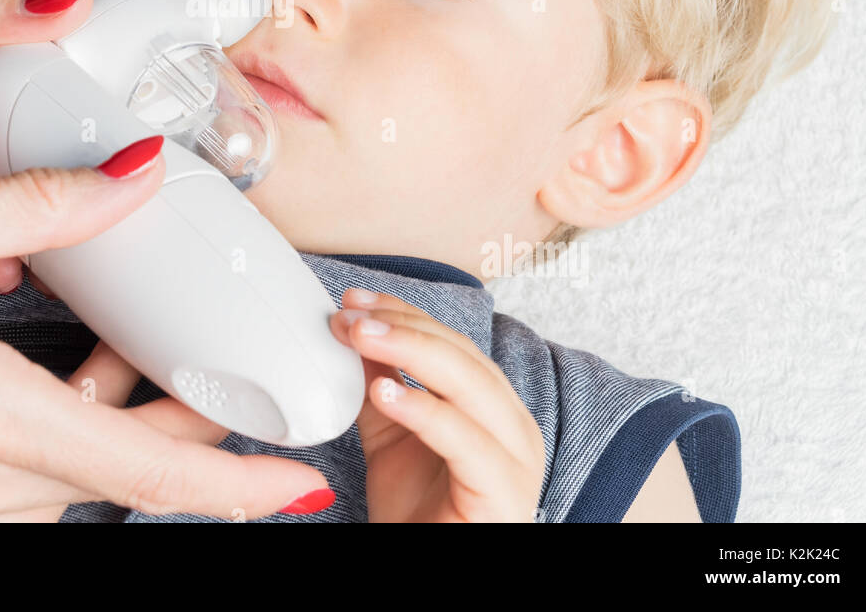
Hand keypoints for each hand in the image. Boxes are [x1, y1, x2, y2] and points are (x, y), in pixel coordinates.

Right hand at [0, 163, 329, 521]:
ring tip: (123, 353)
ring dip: (109, 428)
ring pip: (63, 483)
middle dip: (177, 432)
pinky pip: (7, 489)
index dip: (235, 485)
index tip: (299, 482)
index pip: (143, 473)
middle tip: (209, 372)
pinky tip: (51, 376)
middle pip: (113, 476)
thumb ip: (44, 207)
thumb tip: (134, 172)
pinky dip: (49, 439)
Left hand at [332, 288, 545, 522]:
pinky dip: (425, 411)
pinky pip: (466, 442)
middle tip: (350, 315)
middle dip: (402, 326)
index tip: (353, 299)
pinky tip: (383, 393)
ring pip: (471, 386)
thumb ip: (378, 380)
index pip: (451, 341)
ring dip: (411, 352)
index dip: (403, 314)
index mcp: (491, 405)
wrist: (423, 565)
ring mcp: (516, 459)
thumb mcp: (389, 432)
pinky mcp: (503, 494)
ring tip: (359, 337)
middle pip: (462, 356)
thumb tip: (352, 323)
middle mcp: (513, 425)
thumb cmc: (416, 513)